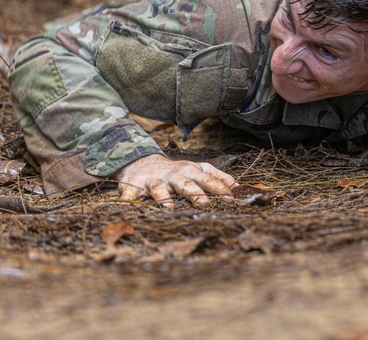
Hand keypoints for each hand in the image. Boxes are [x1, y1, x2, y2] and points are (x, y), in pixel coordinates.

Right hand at [112, 153, 236, 207]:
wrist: (142, 162)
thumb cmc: (174, 171)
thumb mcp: (197, 169)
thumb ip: (217, 177)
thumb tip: (240, 186)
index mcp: (191, 171)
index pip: (209, 179)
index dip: (220, 188)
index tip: (232, 199)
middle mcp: (174, 175)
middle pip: (187, 184)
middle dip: (196, 193)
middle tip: (206, 204)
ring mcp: (155, 180)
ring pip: (159, 189)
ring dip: (163, 197)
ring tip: (168, 207)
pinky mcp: (135, 186)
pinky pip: (130, 194)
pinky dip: (128, 200)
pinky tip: (128, 206)